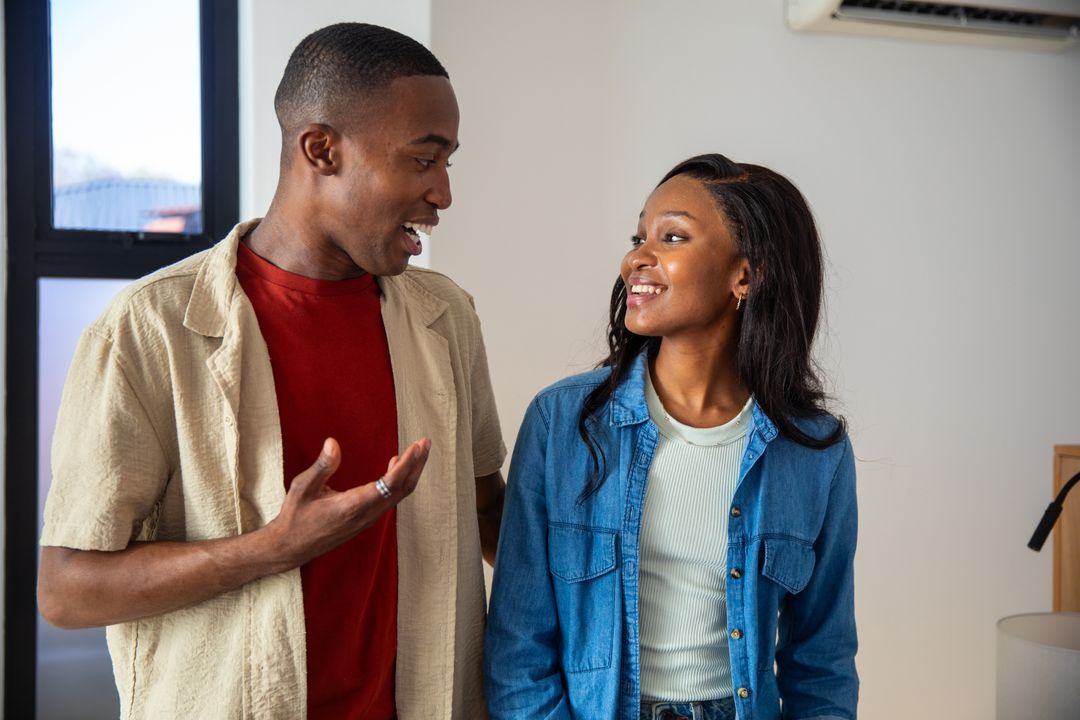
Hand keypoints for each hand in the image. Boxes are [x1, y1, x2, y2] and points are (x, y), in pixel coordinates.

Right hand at [267, 436, 429, 568]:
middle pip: (402, 489)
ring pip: (398, 495)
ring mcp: (367, 519)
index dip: (406, 465)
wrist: (291, 547)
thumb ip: (322, 466)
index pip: (389, 485)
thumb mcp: (302, 488)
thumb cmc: (295, 516)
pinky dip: (399, 481)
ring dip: (410, 472)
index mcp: (352, 506)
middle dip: (416, 465)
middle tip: (425, 442)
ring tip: (418, 450)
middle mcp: (365, 515)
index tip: (416, 446)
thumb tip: (333, 443)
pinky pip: (390, 499)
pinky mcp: (365, 520)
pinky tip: (396, 465)